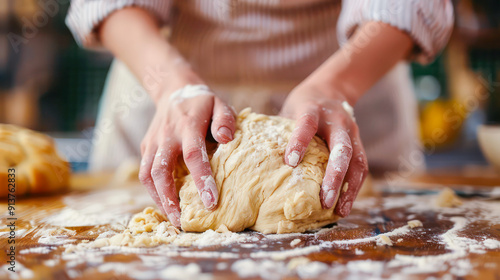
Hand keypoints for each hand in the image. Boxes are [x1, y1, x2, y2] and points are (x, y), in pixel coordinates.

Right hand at [139, 84, 235, 226]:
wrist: (172, 90)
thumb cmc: (201, 103)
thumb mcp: (219, 103)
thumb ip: (225, 119)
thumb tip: (226, 140)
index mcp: (187, 126)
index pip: (193, 155)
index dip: (201, 179)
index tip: (210, 202)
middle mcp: (166, 136)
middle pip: (161, 171)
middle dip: (169, 198)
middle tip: (181, 221)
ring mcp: (152, 142)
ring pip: (148, 175)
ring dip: (158, 199)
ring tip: (173, 218)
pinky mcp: (146, 148)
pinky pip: (145, 173)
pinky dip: (153, 191)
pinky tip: (166, 204)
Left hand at [280, 84, 367, 216]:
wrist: (331, 90)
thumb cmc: (302, 106)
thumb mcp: (289, 110)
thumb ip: (280, 131)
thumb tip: (254, 159)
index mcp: (314, 110)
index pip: (307, 124)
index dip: (299, 142)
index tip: (290, 162)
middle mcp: (338, 121)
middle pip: (341, 148)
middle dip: (334, 176)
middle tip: (325, 200)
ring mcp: (352, 132)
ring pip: (357, 161)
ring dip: (348, 188)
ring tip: (339, 210)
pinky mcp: (359, 144)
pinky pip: (360, 167)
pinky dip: (353, 188)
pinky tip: (344, 206)